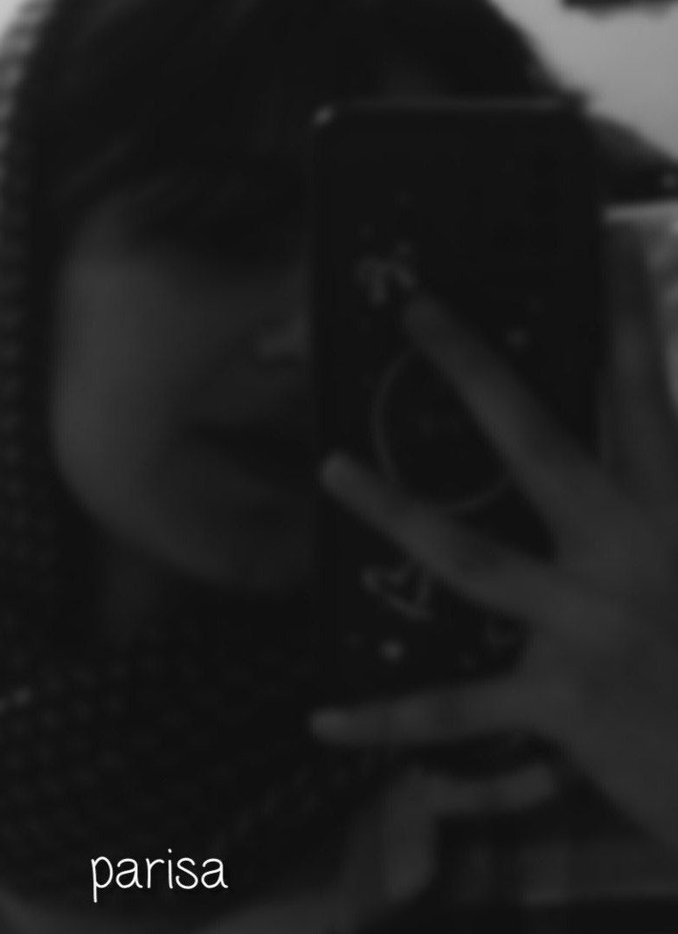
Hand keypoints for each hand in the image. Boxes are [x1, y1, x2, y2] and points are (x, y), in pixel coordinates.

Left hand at [312, 222, 677, 852]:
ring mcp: (588, 627)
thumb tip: (630, 451)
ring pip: (470, 555)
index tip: (606, 241)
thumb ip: (663, 494)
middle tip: (416, 311)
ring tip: (329, 465)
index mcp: (674, 512)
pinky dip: (386, 722)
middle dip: (474, 369)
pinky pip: (453, 712)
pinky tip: (322, 719)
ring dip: (393, 508)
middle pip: (535, 441)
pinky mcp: (562, 703)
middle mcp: (631, 553)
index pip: (646, 393)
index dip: (628, 315)